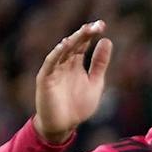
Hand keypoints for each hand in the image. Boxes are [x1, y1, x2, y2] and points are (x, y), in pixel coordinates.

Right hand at [34, 20, 110, 144]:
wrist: (63, 126)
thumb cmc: (78, 106)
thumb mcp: (95, 82)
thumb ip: (99, 63)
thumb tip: (107, 40)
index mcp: (75, 64)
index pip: (83, 44)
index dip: (91, 34)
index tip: (102, 25)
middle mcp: (64, 63)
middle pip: (74, 44)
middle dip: (84, 34)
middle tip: (96, 25)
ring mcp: (54, 70)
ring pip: (63, 51)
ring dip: (73, 40)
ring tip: (84, 31)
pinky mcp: (45, 79)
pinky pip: (50, 63)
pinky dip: (56, 54)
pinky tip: (65, 45)